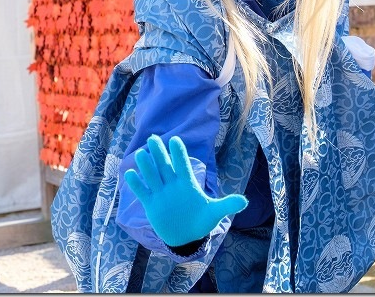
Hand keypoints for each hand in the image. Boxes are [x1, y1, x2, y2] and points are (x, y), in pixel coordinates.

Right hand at [124, 135, 247, 247]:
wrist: (185, 236)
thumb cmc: (200, 220)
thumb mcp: (214, 213)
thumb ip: (227, 205)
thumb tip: (244, 201)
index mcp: (187, 184)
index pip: (182, 165)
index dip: (178, 153)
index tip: (175, 140)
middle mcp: (172, 185)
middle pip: (165, 166)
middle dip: (159, 153)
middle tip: (153, 138)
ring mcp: (161, 193)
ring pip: (152, 176)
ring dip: (146, 166)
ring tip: (142, 154)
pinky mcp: (151, 204)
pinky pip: (142, 191)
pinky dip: (136, 183)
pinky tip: (130, 174)